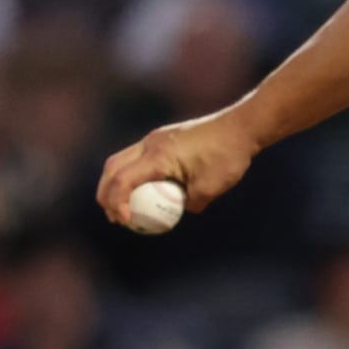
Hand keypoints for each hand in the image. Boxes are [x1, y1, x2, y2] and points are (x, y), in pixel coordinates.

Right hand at [96, 112, 256, 227]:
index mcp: (158, 156)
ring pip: (122, 159)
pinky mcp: (163, 137)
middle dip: (106, 194)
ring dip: (116, 182)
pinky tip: (143, 190)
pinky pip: (137, 156)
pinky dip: (131, 173)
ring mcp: (155, 138)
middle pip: (113, 167)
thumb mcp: (210, 188)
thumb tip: (181, 211)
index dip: (117, 203)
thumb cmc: (228, 156)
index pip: (123, 179)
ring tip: (122, 207)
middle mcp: (151, 143)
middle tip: (113, 217)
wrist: (242, 126)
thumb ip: (190, 203)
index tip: (126, 221)